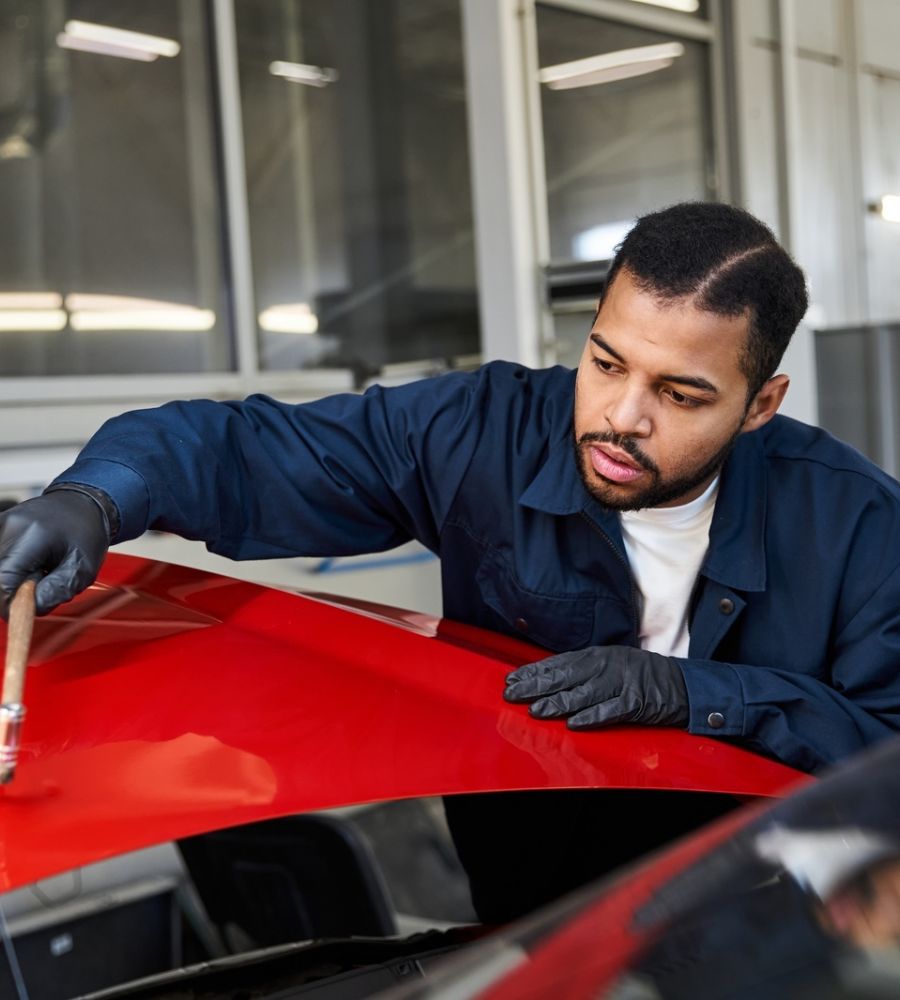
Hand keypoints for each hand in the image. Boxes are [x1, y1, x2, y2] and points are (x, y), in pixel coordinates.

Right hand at [0, 490, 111, 616]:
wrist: (82, 503)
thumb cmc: (86, 532)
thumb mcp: (82, 569)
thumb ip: (56, 592)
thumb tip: (31, 609)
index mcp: (29, 536)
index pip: (3, 584)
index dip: (12, 605)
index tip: (27, 611)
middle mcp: (7, 528)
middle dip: (16, 590)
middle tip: (43, 580)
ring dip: (14, 578)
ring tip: (39, 567)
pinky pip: (0, 560)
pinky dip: (11, 568)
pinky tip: (30, 561)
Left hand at [504, 645, 689, 728]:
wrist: (680, 683)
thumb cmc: (639, 675)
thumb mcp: (609, 663)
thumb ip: (581, 670)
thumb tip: (547, 679)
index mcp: (596, 655)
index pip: (557, 663)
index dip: (533, 672)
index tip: (511, 680)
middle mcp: (605, 666)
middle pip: (564, 677)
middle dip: (535, 686)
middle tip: (512, 695)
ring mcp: (621, 683)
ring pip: (583, 694)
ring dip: (557, 703)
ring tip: (536, 711)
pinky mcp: (635, 702)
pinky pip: (609, 711)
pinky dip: (591, 717)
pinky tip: (573, 723)